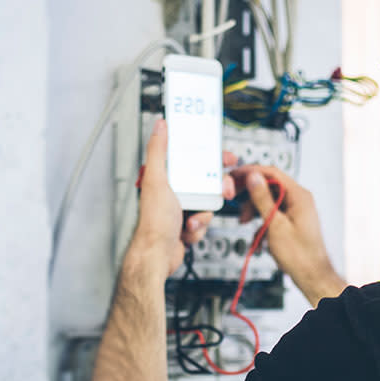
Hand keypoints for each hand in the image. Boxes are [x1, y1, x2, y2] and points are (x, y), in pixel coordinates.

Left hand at [130, 119, 236, 276]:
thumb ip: (158, 150)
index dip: (211, 156)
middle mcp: (173, 191)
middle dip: (217, 188)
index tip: (226, 157)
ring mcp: (181, 208)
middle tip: (226, 190)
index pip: (192, 159)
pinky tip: (186, 230)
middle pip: (206, 181)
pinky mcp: (187, 224)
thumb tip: (160, 125)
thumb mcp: (156, 179)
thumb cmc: (154, 221)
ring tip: (192, 219)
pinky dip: (199, 227)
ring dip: (204, 213)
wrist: (158, 255)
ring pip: (208, 203)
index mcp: (166, 177)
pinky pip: (204, 220)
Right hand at [229, 164, 345, 305]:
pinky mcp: (292, 220)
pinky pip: (273, 213)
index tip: (235, 176)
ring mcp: (296, 210)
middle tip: (234, 198)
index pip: (272, 173)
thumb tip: (253, 177)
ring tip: (245, 221)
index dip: (251, 172)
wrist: (311, 275)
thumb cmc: (299, 255)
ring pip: (269, 200)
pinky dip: (262, 221)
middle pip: (269, 186)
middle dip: (250, 194)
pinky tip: (258, 236)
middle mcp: (299, 199)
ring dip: (254, 210)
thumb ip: (263, 199)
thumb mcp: (275, 224)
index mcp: (299, 196)